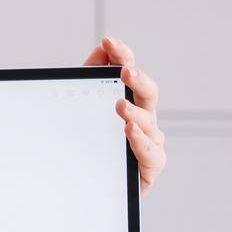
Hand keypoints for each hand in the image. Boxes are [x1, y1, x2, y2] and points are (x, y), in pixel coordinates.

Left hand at [84, 36, 165, 195]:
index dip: (122, 55)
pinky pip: (152, 154)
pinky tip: (129, 132)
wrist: (79, 190)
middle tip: (125, 71)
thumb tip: (102, 47)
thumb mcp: (80, 107)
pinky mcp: (149, 169)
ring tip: (120, 106)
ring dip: (136, 113)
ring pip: (150, 124)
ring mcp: (149, 143)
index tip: (109, 42)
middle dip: (137, 80)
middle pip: (148, 94)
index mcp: (128, 100)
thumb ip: (89, 76)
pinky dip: (141, 142)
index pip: (129, 72)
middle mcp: (143, 119)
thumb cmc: (86, 145)